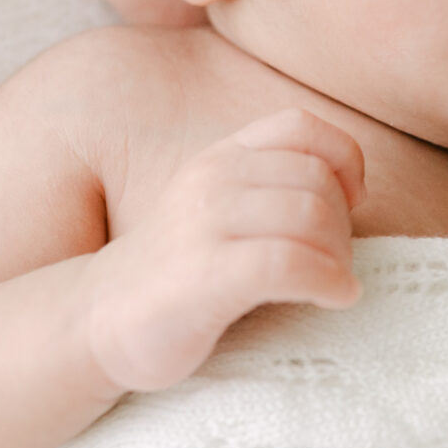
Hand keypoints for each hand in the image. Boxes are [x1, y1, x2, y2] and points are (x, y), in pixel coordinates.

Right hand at [81, 110, 365, 392]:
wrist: (95, 321)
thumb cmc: (174, 270)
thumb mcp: (216, 207)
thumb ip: (268, 185)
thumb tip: (351, 189)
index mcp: (218, 158)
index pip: (301, 126)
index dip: (344, 159)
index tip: (351, 202)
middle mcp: (211, 181)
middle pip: (317, 180)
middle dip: (344, 224)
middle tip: (336, 263)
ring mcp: (204, 226)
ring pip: (310, 215)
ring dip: (339, 255)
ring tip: (333, 282)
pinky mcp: (205, 277)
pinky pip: (289, 262)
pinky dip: (329, 279)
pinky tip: (336, 297)